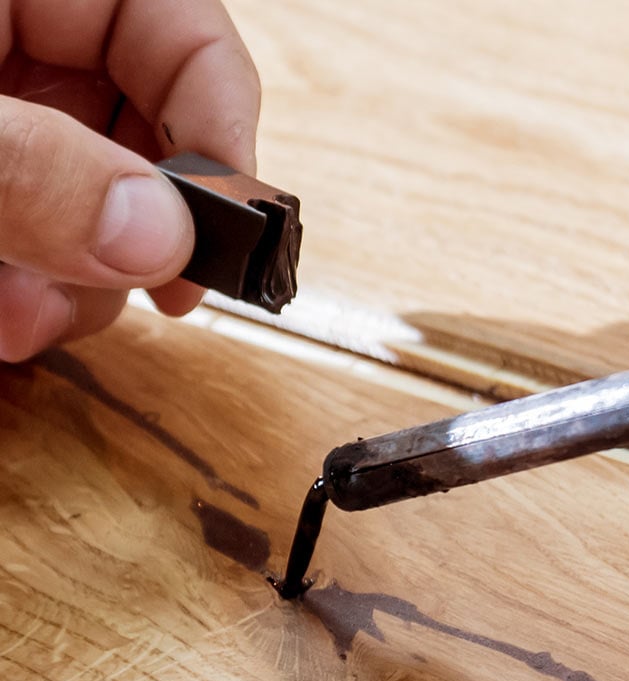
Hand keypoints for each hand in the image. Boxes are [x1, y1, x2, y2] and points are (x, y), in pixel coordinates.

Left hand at [0, 1, 259, 362]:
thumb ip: (35, 170)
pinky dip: (25, 282)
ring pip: (90, 201)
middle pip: (147, 133)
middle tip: (136, 296)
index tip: (229, 236)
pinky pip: (30, 228)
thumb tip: (158, 237)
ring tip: (26, 320)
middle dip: (140, 235)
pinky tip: (5, 309)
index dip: (223, 132)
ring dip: (77, 280)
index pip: (186, 33)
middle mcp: (22, 41)